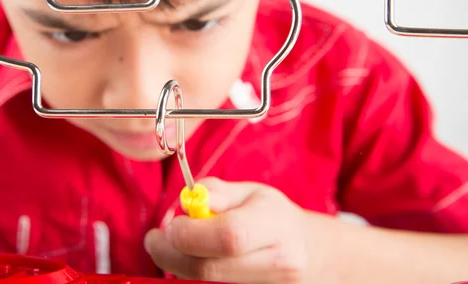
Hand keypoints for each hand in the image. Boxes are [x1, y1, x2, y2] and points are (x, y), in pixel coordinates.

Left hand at [144, 178, 309, 283]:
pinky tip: (199, 261)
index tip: (171, 225)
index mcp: (276, 226)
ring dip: (180, 266)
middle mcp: (279, 264)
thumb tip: (187, 203)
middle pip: (209, 271)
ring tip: (182, 247)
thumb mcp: (252, 192)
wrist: (312, 254)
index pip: (229, 236)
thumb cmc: (274, 217)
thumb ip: (217, 192)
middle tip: (155, 240)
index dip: (190, 233)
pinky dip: (195, 277)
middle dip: (170, 255)